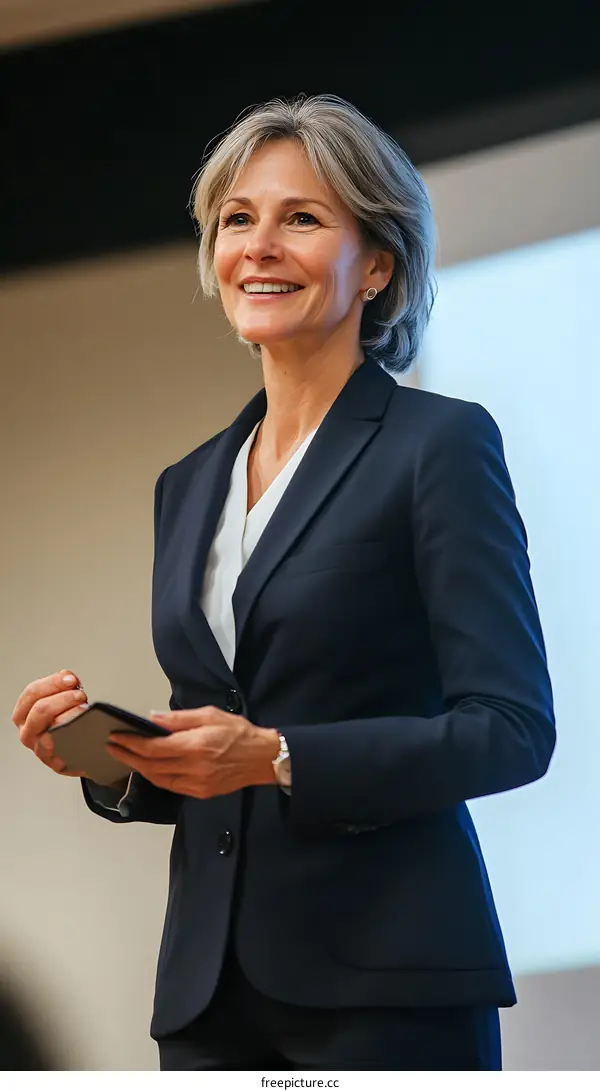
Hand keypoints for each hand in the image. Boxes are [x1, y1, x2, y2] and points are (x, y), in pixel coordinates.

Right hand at [12, 669, 89, 776]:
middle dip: (63, 698)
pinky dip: (73, 739)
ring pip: (52, 729)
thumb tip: (69, 677)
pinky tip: (80, 732)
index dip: (52, 683)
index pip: (32, 693)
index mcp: (24, 713)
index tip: (71, 679)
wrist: (80, 749)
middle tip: (80, 695)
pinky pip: (63, 751)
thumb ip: (63, 686)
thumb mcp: (61, 700)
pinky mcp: (55, 763)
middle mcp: (28, 731)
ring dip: (71, 715)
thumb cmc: (67, 721)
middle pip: (40, 709)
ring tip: (84, 709)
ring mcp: (40, 748)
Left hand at [105, 705, 280, 798]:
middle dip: (128, 756)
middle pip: (150, 766)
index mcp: (194, 746)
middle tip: (113, 747)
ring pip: (158, 779)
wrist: (262, 758)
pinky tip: (150, 768)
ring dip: (140, 768)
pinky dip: (157, 777)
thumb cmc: (238, 732)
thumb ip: (180, 718)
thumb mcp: (210, 715)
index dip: (130, 744)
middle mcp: (193, 768)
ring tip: (128, 757)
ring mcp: (196, 784)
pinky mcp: (200, 793)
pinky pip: (171, 786)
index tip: (115, 737)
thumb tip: (153, 719)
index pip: (153, 748)